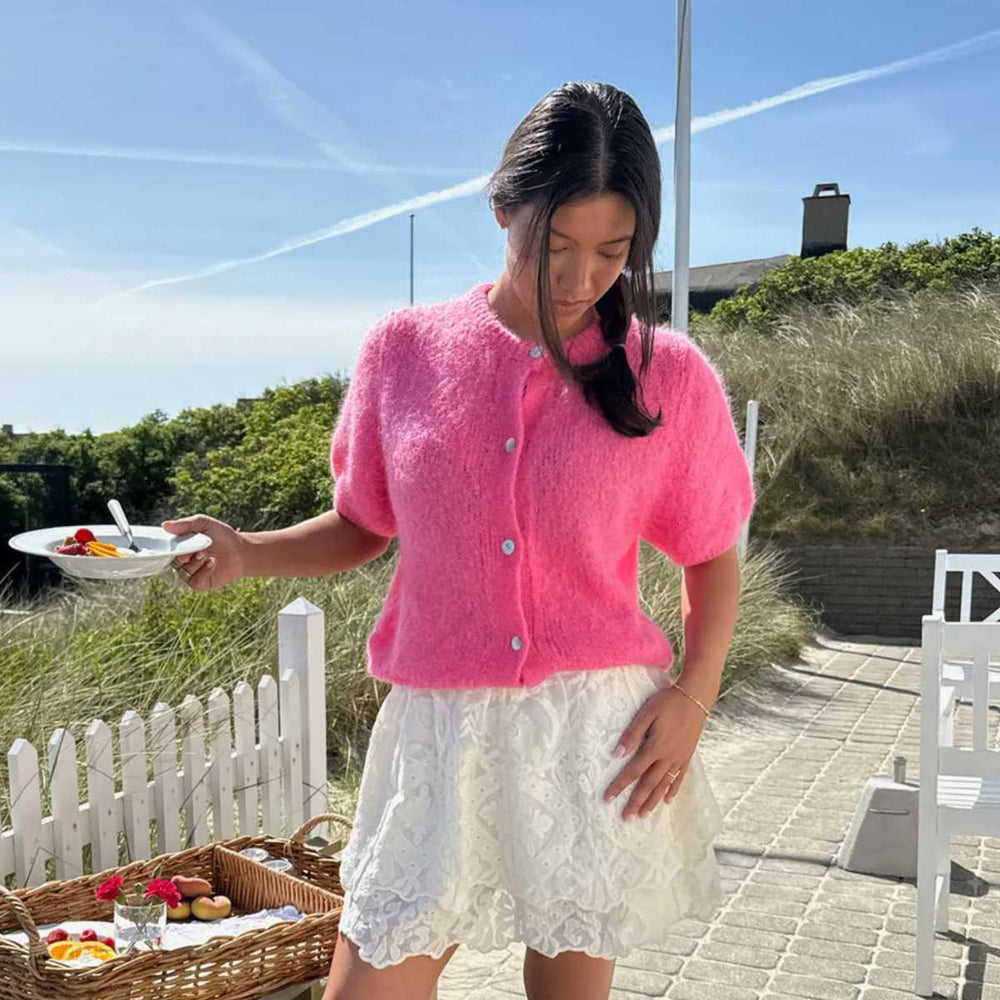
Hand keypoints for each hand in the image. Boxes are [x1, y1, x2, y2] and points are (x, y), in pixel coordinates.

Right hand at [162, 514, 245, 591]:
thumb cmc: (221, 535)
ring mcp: (191, 572)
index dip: (167, 548)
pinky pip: (194, 581)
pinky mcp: (200, 583)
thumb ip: (185, 524)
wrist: (241, 550)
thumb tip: (165, 525)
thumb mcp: (204, 524)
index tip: (174, 543)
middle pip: (173, 561)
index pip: (165, 549)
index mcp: (180, 546)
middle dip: (182, 555)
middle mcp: (183, 560)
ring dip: (194, 562)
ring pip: (183, 571)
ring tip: (205, 553)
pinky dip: (202, 571)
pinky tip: (212, 562)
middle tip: (194, 549)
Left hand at [603, 685, 705, 820]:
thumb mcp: (646, 713)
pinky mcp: (688, 755)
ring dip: (653, 801)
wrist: (696, 697)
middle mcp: (668, 757)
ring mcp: (680, 758)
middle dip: (636, 801)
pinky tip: (668, 800)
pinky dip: (673, 790)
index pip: (634, 771)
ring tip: (643, 815)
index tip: (608, 798)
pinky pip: (679, 777)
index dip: (620, 785)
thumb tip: (618, 754)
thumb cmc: (667, 702)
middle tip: (626, 817)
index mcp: (655, 747)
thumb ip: (632, 734)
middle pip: (649, 784)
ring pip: (664, 785)